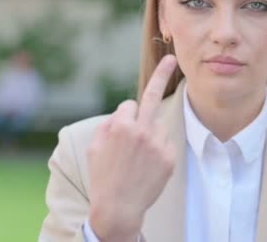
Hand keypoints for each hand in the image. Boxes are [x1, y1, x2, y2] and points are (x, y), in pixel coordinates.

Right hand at [87, 54, 177, 241]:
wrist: (119, 208)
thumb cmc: (103, 177)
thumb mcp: (95, 148)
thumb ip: (108, 125)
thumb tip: (123, 111)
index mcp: (121, 125)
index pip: (129, 104)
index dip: (125, 116)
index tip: (126, 120)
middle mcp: (142, 130)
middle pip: (152, 95)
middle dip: (162, 74)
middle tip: (171, 58)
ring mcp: (158, 143)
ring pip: (157, 126)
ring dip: (149, 135)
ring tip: (138, 160)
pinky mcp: (170, 156)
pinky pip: (165, 143)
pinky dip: (158, 150)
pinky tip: (147, 167)